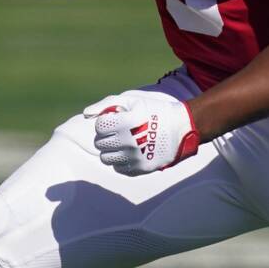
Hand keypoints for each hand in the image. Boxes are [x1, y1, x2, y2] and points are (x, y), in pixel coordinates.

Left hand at [83, 92, 200, 174]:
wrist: (182, 128)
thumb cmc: (155, 111)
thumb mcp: (134, 100)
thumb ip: (107, 104)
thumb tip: (86, 114)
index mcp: (127, 122)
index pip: (99, 126)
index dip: (106, 121)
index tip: (117, 120)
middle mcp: (129, 141)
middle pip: (100, 143)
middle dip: (107, 135)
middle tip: (120, 131)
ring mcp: (134, 157)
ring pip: (105, 158)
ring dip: (111, 149)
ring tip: (124, 142)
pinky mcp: (140, 168)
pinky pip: (118, 168)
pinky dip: (121, 160)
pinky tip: (131, 151)